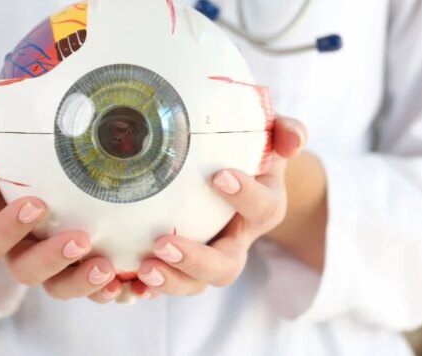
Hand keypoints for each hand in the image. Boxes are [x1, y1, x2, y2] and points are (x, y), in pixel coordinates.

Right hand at [0, 116, 124, 302]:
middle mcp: (16, 246)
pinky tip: (126, 283)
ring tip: (106, 267)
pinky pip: (89, 284)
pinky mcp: (77, 258)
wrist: (26, 144)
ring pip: (58, 285)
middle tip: (80, 240)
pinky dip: (106, 289)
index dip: (10, 229)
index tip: (36, 204)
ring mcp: (47, 255)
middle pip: (26, 271)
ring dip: (81, 281)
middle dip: (52, 260)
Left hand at [134, 116, 310, 296]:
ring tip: (143, 267)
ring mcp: (208, 255)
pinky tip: (127, 283)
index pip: (264, 209)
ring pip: (195, 283)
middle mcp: (237, 240)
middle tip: (163, 243)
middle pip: (225, 266)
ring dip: (170, 280)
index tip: (220, 176)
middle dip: (195, 260)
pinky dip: (148, 289)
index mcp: (263, 208)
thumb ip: (285, 131)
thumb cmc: (250, 149)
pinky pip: (167, 284)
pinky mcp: (181, 263)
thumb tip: (294, 140)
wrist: (236, 172)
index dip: (246, 197)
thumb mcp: (270, 135)